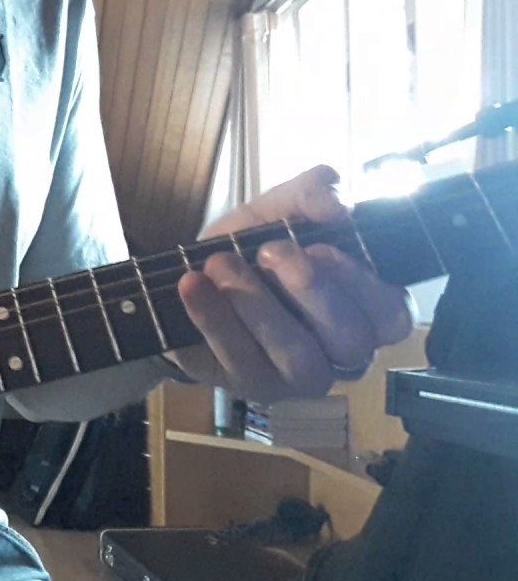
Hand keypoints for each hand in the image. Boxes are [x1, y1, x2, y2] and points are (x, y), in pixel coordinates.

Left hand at [171, 165, 413, 402]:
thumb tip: (336, 199)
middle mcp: (339, 353)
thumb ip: (307, 195)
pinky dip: (213, 318)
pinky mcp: (249, 385)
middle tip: (269, 251)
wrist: (187, 281)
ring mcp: (295, 377)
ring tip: (221, 264)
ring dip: (259, 307)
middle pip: (350, 339)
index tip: (319, 247)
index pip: (392, 314)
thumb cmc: (250, 252)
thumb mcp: (275, 212)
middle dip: (310, 291)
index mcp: (363, 311)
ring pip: (298, 357)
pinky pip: (238, 359)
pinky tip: (192, 285)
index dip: (362, 284)